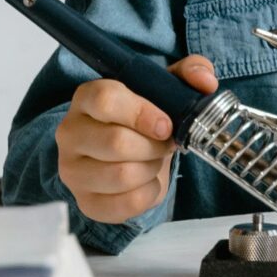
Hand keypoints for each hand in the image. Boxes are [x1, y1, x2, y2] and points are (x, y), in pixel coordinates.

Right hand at [55, 55, 217, 223]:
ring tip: (153, 161)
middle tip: (165, 144)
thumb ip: (190, 72)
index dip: (142, 113)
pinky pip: (125, 204)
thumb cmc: (146, 118)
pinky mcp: (86, 202)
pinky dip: (148, 194)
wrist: (133, 155)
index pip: (105, 100)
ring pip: (121, 175)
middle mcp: (70, 132)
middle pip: (116, 142)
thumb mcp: (166, 87)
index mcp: (87, 98)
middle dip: (154, 146)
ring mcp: (73, 170)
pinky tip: (147, 182)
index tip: (166, 125)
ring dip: (152, 169)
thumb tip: (205, 82)